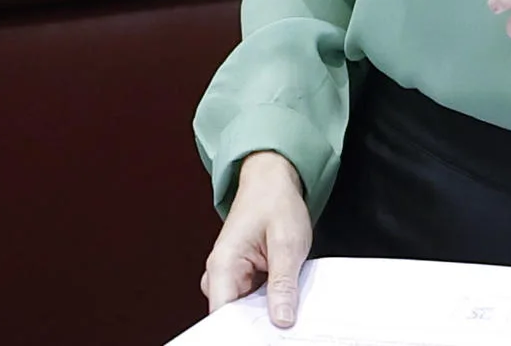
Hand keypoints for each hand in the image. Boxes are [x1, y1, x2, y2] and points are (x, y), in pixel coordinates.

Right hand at [201, 150, 311, 327]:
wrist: (272, 180)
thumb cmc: (275, 201)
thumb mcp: (287, 243)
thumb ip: (283, 283)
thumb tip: (281, 320)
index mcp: (223, 265)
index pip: (222, 317)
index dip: (243, 333)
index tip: (265, 338)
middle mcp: (220, 275)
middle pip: (234, 318)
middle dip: (260, 325)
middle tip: (288, 325)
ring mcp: (230, 278)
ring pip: (245, 312)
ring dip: (267, 314)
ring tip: (291, 309)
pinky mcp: (242, 278)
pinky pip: (254, 302)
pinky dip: (270, 303)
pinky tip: (287, 301)